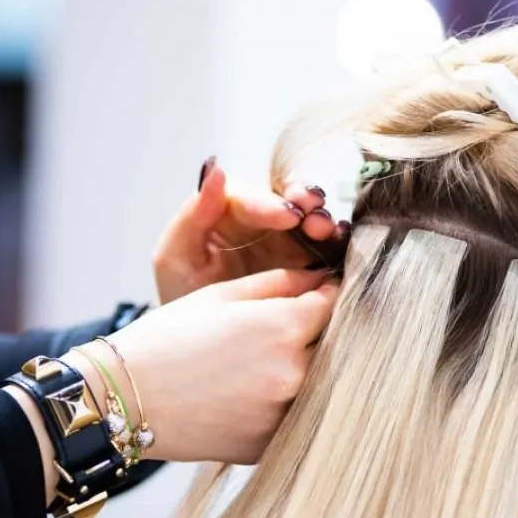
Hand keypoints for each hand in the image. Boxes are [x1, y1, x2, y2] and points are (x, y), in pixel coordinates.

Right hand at [66, 268, 338, 464]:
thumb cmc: (168, 338)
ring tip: (271, 362)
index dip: (329, 294)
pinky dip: (290, 404)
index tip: (322, 293)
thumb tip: (322, 278)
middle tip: (299, 328)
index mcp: (283, 327)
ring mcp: (284, 414)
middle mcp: (293, 372)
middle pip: (337, 345)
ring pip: (323, 384)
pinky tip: (258, 394)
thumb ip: (282, 283)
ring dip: (312, 370)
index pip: (335, 303)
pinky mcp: (271, 445)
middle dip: (324, 333)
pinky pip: (299, 418)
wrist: (122, 399)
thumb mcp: (223, 294)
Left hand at [152, 157, 348, 303]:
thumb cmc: (182, 298)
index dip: (271, 204)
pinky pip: (326, 250)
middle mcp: (262, 222)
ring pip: (311, 221)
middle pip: (289, 201)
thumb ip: (192, 216)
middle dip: (305, 204)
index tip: (287, 216)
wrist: (199, 347)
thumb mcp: (175, 258)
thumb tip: (217, 170)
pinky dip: (337, 246)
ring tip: (328, 232)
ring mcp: (287, 243)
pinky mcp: (307, 266)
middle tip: (314, 219)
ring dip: (323, 222)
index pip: (252, 198)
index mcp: (228, 213)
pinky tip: (342, 249)